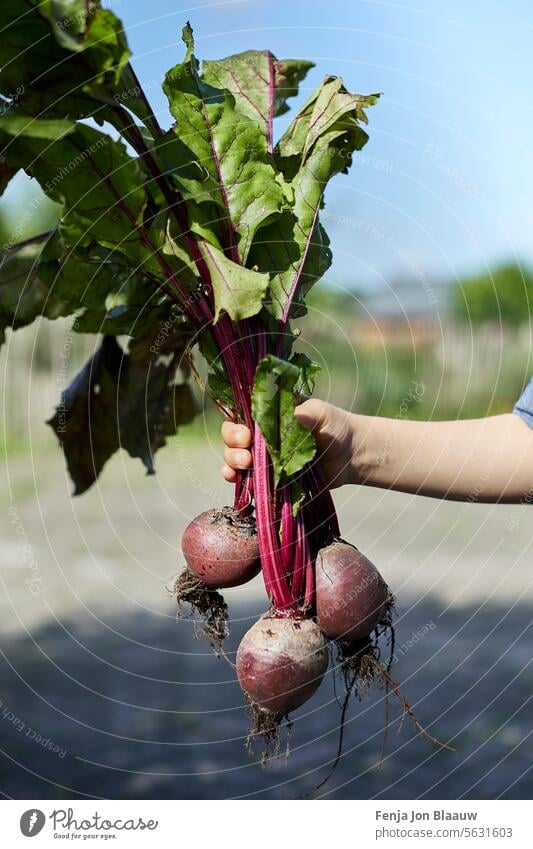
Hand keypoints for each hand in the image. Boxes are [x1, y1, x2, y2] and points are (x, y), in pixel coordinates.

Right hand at [220, 399, 356, 487]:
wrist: (351, 455)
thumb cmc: (335, 426)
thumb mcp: (319, 413)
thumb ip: (299, 415)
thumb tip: (281, 419)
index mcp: (269, 414)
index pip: (241, 415)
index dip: (236, 425)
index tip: (247, 435)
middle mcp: (261, 434)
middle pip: (232, 437)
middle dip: (233, 444)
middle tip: (246, 450)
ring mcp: (264, 457)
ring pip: (234, 457)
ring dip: (232, 461)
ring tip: (245, 465)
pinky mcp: (270, 477)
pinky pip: (245, 478)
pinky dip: (235, 478)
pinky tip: (234, 478)